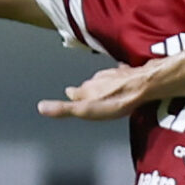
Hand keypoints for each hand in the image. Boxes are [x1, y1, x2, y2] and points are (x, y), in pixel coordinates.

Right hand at [40, 61, 166, 120]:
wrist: (143, 86)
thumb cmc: (117, 101)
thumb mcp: (87, 110)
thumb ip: (65, 109)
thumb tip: (41, 107)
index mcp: (87, 90)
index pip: (75, 93)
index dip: (72, 95)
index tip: (69, 93)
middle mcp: (98, 80)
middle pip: (89, 85)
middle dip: (87, 90)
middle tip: (86, 94)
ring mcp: (113, 75)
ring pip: (104, 79)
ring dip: (102, 84)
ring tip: (102, 90)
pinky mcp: (128, 73)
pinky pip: (122, 73)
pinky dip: (120, 77)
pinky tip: (123, 79)